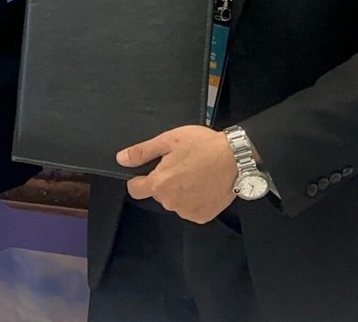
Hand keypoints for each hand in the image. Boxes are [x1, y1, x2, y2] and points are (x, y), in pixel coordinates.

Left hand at [119, 125, 237, 222]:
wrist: (236, 158)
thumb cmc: (203, 146)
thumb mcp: (168, 141)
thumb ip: (142, 152)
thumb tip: (121, 159)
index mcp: (159, 184)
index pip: (135, 189)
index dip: (139, 179)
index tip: (149, 172)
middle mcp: (171, 202)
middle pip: (158, 194)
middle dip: (165, 182)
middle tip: (182, 165)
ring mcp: (187, 211)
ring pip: (175, 201)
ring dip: (181, 191)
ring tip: (196, 174)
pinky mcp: (203, 216)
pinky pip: (191, 209)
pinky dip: (195, 200)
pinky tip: (205, 185)